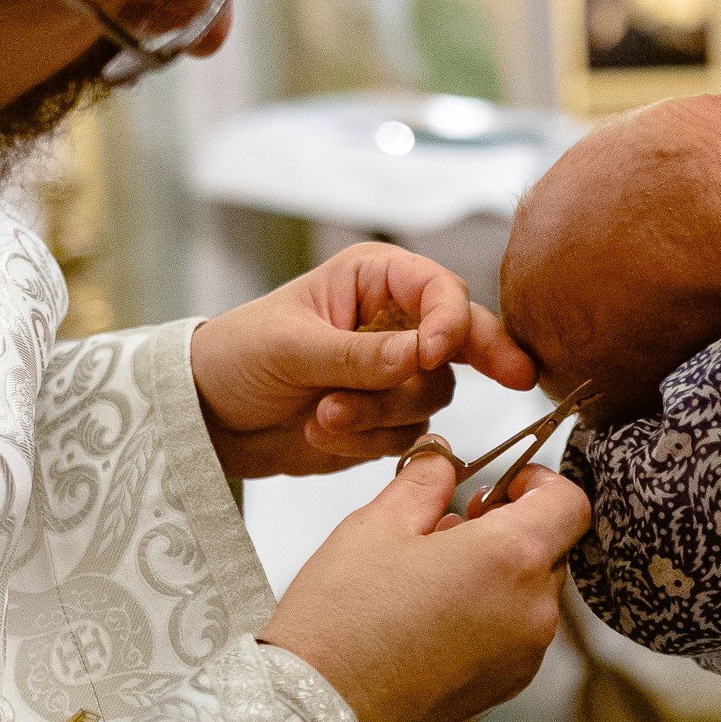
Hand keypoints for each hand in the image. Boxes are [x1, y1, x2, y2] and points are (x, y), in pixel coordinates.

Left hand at [192, 243, 537, 480]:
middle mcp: (393, 321)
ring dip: (380, 413)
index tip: (433, 352)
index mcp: (373, 279)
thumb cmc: (235, 356)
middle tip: (517, 378)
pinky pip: (407, 436)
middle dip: (471, 360)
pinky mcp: (385, 421)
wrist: (203, 418)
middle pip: (462, 340)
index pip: (439, 289)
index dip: (450, 320)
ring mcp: (393, 374)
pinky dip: (366, 442)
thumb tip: (422, 358)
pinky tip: (321, 433)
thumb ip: (360, 356)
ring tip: (324, 416)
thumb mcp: (292, 348)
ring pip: (432, 396)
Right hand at [263, 451, 589, 721]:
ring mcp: (521, 660)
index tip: (503, 484)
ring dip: (496, 578)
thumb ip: (424, 481)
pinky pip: (510, 640)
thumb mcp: (376, 526)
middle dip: (510, 531)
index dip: (540, 483)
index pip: (569, 504)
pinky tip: (429, 622)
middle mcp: (532, 613)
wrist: (314, 716)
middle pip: (550, 552)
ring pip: (529, 598)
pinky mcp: (501, 693)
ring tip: (431, 577)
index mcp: (511, 559)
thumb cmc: (341, 620)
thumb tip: (443, 455)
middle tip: (451, 528)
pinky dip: (485, 620)